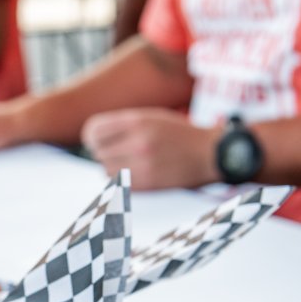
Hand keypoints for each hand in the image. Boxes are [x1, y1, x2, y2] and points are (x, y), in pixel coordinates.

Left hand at [81, 108, 219, 189]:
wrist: (209, 154)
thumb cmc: (179, 134)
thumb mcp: (153, 117)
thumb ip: (124, 124)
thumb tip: (91, 138)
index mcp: (138, 121)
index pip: (94, 130)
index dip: (91, 136)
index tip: (96, 140)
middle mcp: (137, 142)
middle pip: (98, 152)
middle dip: (103, 152)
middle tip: (116, 152)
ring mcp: (142, 165)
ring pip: (106, 169)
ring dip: (111, 167)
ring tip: (127, 162)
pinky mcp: (148, 184)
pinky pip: (119, 183)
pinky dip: (121, 179)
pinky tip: (134, 172)